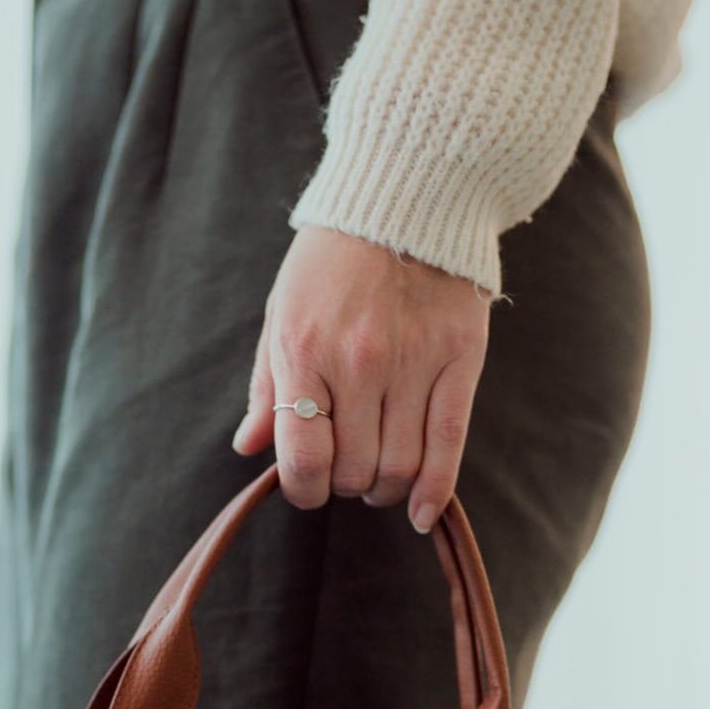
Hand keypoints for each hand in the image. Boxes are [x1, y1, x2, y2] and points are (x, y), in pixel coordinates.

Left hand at [231, 225, 490, 533]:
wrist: (407, 194)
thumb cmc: (332, 260)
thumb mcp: (283, 312)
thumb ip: (267, 385)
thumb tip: (249, 448)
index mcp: (304, 351)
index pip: (303, 459)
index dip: (303, 490)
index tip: (309, 486)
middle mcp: (358, 362)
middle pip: (355, 471)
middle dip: (347, 485)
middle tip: (349, 469)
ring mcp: (413, 362)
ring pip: (400, 468)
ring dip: (386, 489)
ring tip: (382, 476)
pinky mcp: (460, 360)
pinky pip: (448, 446)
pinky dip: (434, 492)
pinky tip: (421, 514)